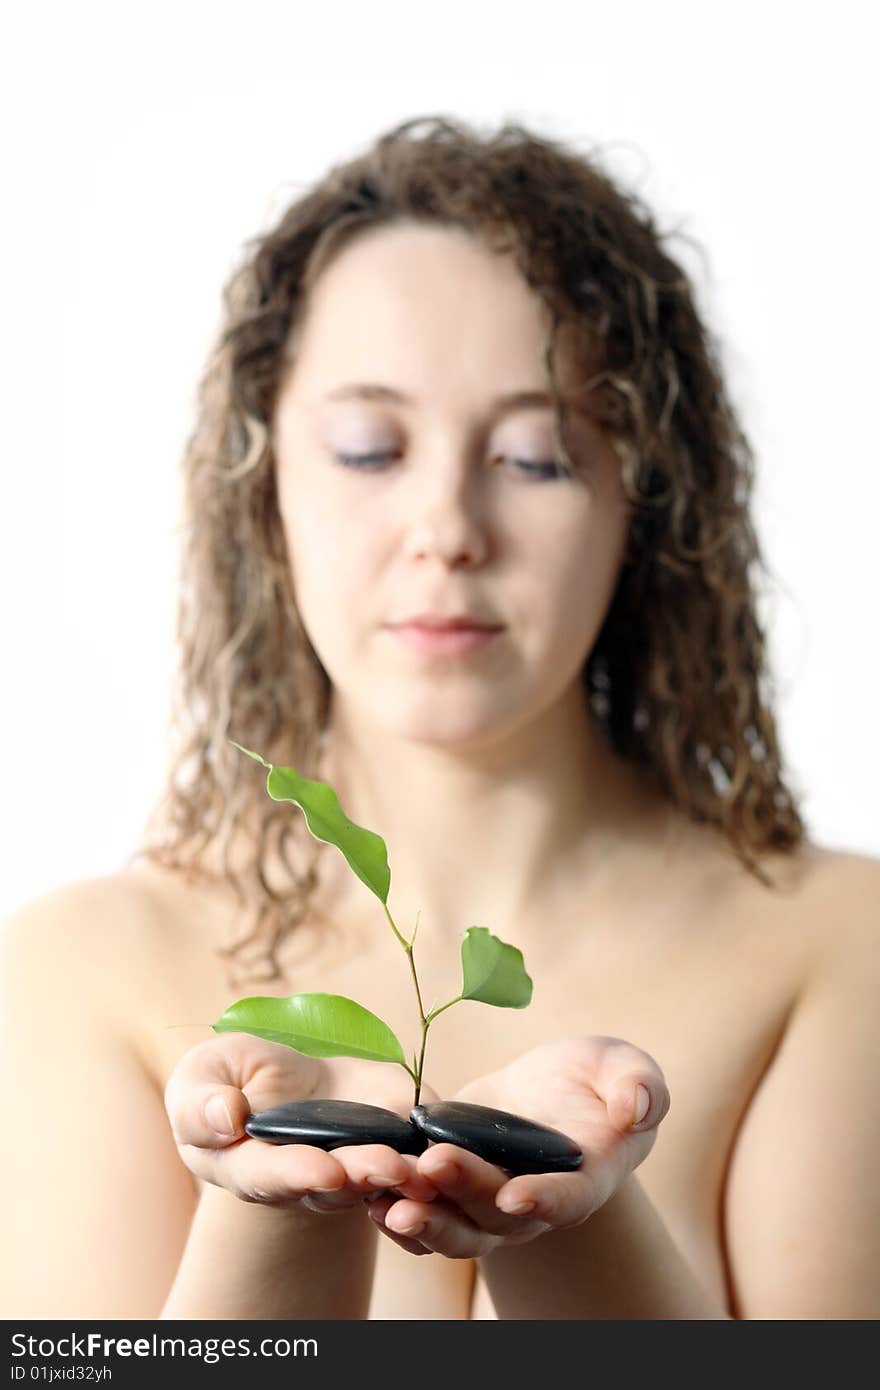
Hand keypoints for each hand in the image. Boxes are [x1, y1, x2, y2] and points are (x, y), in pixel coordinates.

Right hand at [164, 1032, 440, 1217]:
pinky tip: (455, 1151)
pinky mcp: (396, 1141)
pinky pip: (420, 1160)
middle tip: (387, 1166)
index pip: (272, 1178)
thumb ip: (201, 1102)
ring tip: (423, 1164)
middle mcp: (308, 1179)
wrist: (283, 1077)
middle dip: (362, 1175)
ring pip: (383, 1181)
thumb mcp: (200, 1080)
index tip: (322, 1169)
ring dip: (405, 1176)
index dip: (297, 1176)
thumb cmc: (229, 1081)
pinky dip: (438, 1161)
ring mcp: (356, 1165)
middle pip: (336, 1186)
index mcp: (251, 1169)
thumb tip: (224, 1117)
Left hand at [363, 1036, 669, 1257]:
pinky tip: (368, 1197)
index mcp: (584, 1180)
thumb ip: (640, 1086)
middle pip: (497, 1214)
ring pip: (456, 1228)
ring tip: (389, 1201)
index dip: (545, 1201)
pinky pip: (426, 1216)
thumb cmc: (599, 1082)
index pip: (568, 1201)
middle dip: (463, 1193)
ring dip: (423, 1220)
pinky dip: (396, 1214)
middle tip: (432, 1168)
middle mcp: (534, 1204)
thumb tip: (638, 1107)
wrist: (556, 1093)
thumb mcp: (624, 1067)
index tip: (518, 1196)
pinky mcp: (453, 1191)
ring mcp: (490, 1205)